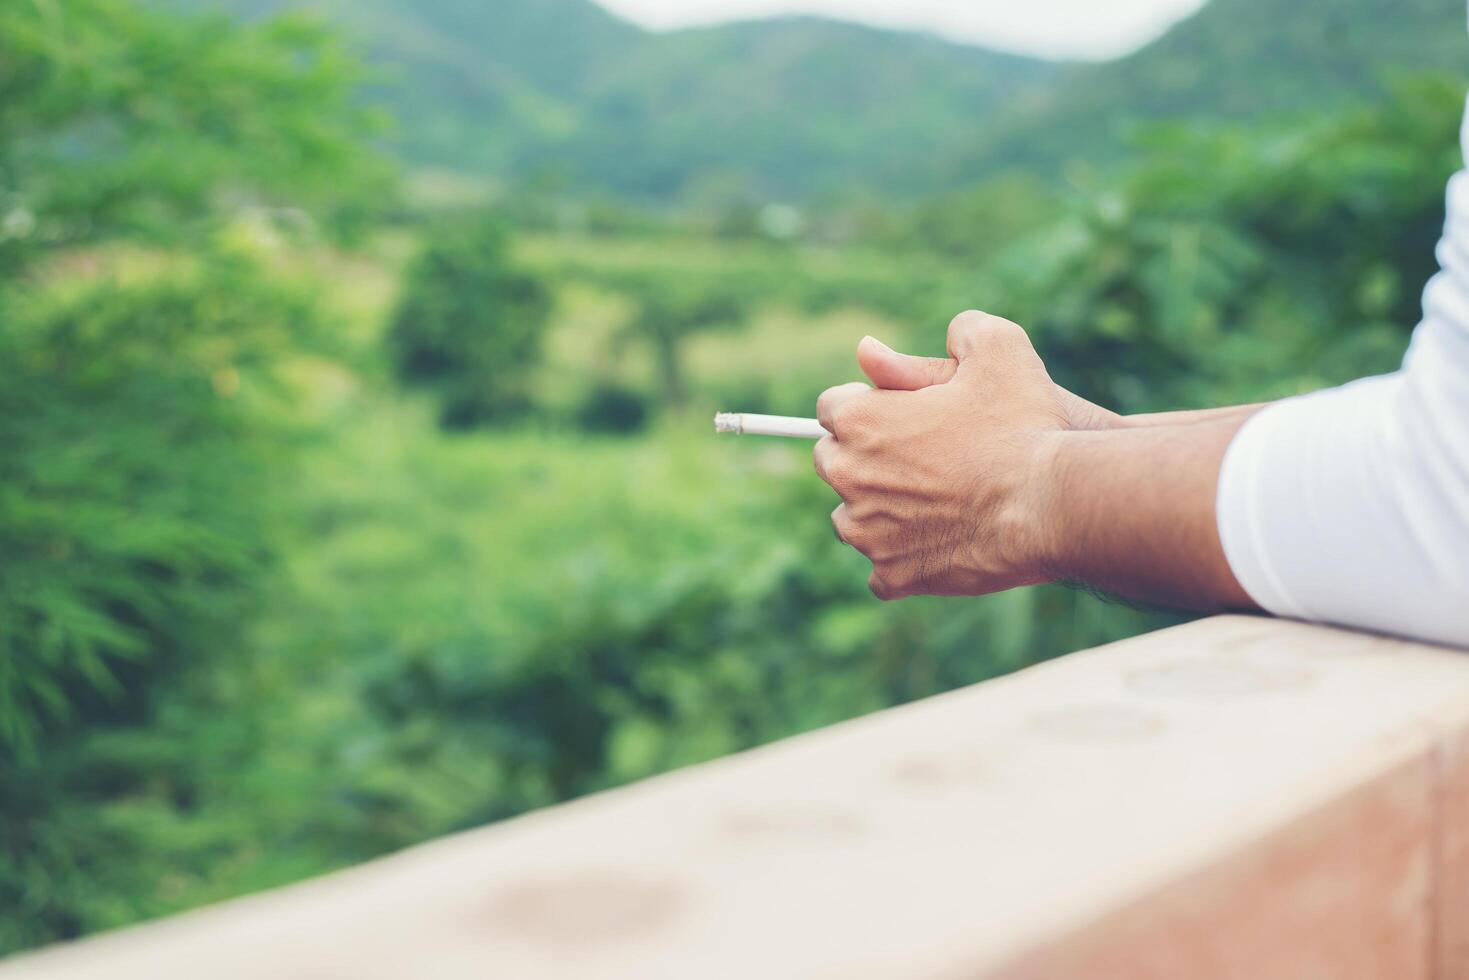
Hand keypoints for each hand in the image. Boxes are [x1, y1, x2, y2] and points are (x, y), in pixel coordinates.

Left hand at [814, 311, 1068, 599]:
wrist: (1053, 503)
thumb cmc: (1025, 424)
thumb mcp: (999, 349)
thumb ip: (953, 332)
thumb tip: (877, 349)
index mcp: (859, 420)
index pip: (832, 407)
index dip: (868, 406)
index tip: (899, 414)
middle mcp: (848, 477)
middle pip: (831, 462)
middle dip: (862, 457)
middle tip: (914, 457)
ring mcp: (867, 532)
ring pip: (850, 519)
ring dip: (876, 511)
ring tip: (927, 502)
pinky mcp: (893, 575)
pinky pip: (879, 572)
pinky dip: (901, 561)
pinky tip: (934, 545)